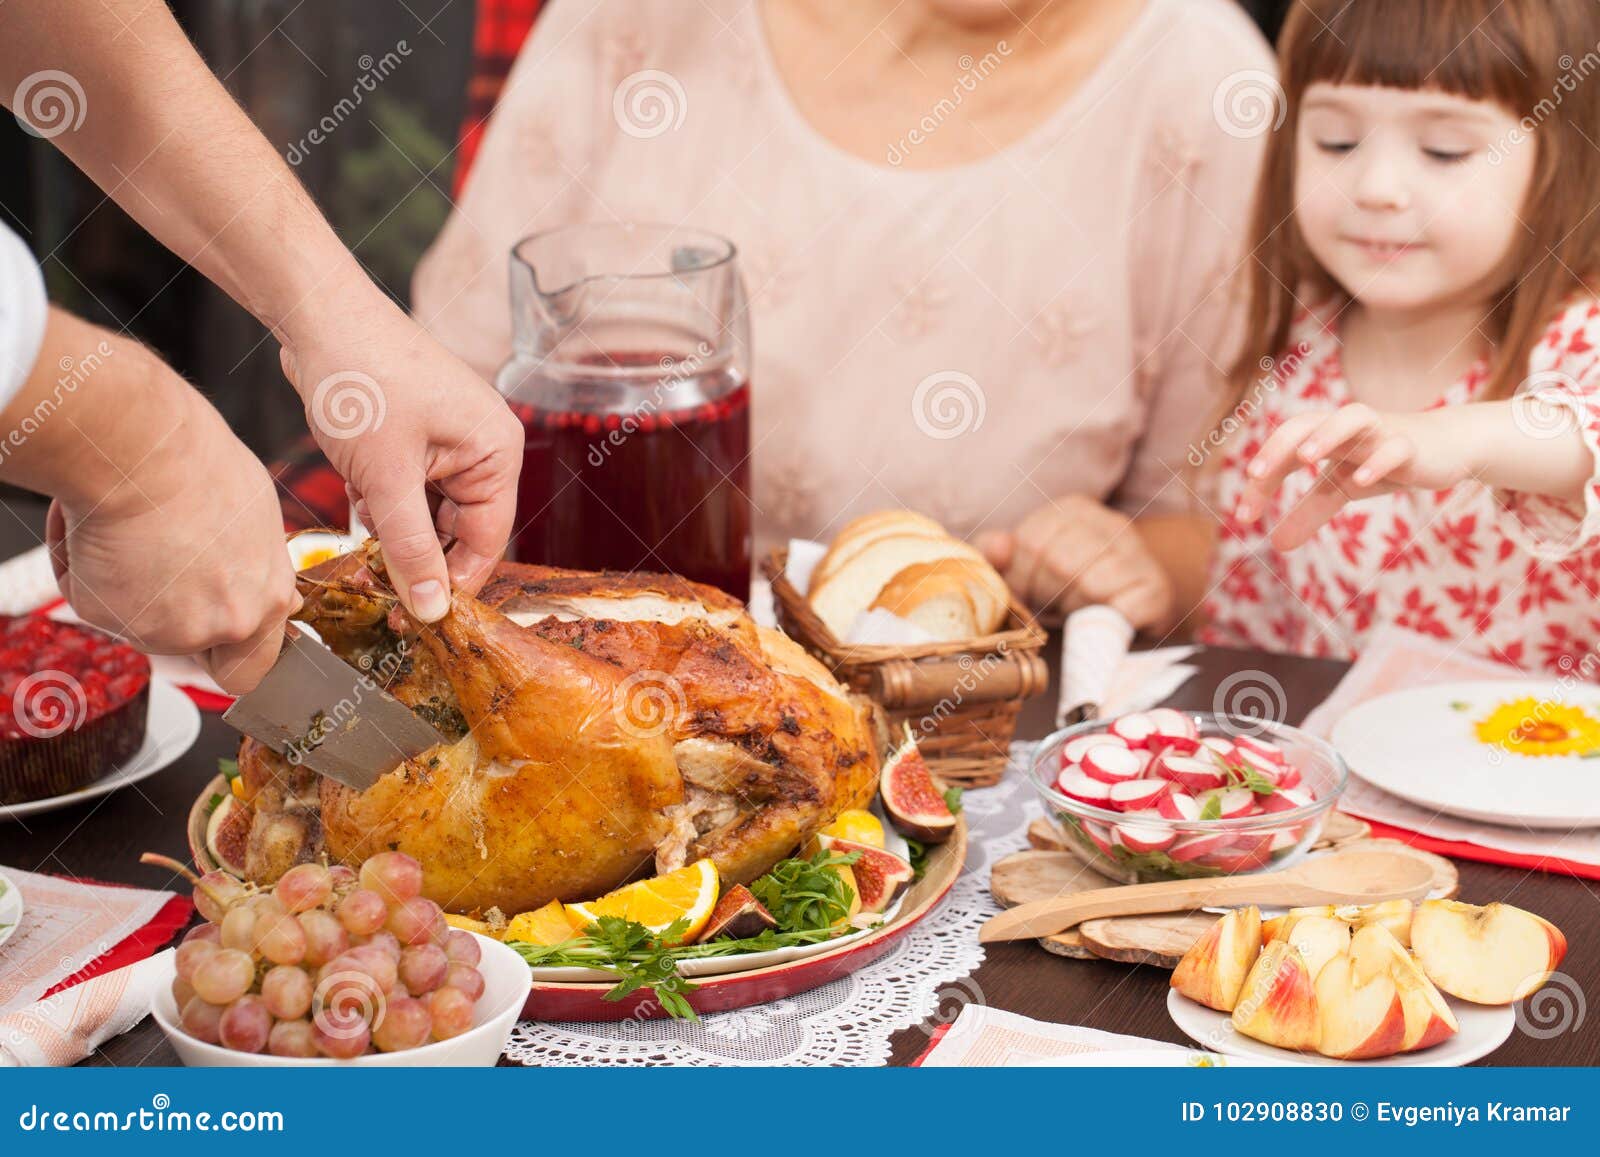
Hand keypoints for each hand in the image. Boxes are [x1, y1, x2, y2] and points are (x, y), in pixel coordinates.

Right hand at [46, 391, 299, 693]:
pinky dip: (90, 570)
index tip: (219, 640)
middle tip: (164, 574)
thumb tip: (281, 602)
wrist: (144, 447)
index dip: (231, 654)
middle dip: (177, 624)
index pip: (251, 670)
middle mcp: (221, 625)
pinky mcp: (107, 616)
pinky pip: (97, 600)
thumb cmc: (203, 467)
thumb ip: (263, 573)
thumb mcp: (261, 521)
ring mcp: (162, 627)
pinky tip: (103, 527)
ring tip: (138, 530)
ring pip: (142, 623)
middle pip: (193, 652)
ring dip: (134, 588)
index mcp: (265, 602)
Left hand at [279, 292, 523, 621]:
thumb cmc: (361, 379)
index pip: (487, 540)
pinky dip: (381, 502)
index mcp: (496, 452)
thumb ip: (410, 549)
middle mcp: (482, 447)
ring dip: (393, 528)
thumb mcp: (386, 478)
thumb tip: (430, 611)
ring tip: (362, 525)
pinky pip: (408, 489)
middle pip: (459, 529)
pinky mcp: (415, 436)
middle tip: (379, 584)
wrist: (316, 315)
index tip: (417, 617)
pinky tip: (356, 496)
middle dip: (416, 553)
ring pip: (428, 512)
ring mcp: (448, 440)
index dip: (453, 582)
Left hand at [976, 495, 1175, 630]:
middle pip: (1058, 560)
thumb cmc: (1071, 590)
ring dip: (1076, 609)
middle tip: (1055, 606)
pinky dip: (1104, 623)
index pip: (1031, 541)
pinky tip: (1102, 621)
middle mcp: (1111, 523)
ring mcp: (1138, 554)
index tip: (1031, 593)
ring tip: (1078, 612)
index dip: (1022, 578)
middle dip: (1047, 595)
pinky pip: (1119, 607)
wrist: (1135, 611)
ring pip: (1089, 583)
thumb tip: (995, 547)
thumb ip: (1002, 558)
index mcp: (1073, 509)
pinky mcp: (1156, 589)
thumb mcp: (1029, 571)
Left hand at [1235, 403, 1468, 550]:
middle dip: (1278, 447)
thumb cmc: (1382, 463)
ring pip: (1351, 418)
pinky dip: (1378, 461)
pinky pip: (1394, 448)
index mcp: (1323, 437)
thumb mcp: (1341, 489)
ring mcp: (1380, 432)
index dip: (1260, 482)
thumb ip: (1308, 513)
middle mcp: (1346, 428)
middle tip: (1256, 474)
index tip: (1243, 517)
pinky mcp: (1411, 445)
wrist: (1446, 447)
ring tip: (1304, 458)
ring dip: (1326, 434)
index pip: (1283, 452)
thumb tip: (1276, 545)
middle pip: (1305, 423)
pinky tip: (1361, 481)